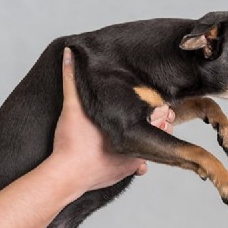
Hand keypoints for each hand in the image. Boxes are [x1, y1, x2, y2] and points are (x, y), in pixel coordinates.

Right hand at [49, 48, 174, 192]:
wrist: (66, 174)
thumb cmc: (72, 141)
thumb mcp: (72, 106)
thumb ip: (71, 78)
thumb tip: (69, 53)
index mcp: (131, 124)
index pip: (159, 113)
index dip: (160, 107)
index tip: (160, 105)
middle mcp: (138, 142)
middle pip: (160, 129)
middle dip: (160, 122)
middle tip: (159, 115)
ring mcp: (134, 159)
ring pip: (153, 147)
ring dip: (152, 139)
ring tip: (148, 131)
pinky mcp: (126, 172)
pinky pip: (141, 167)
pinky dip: (140, 163)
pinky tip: (138, 159)